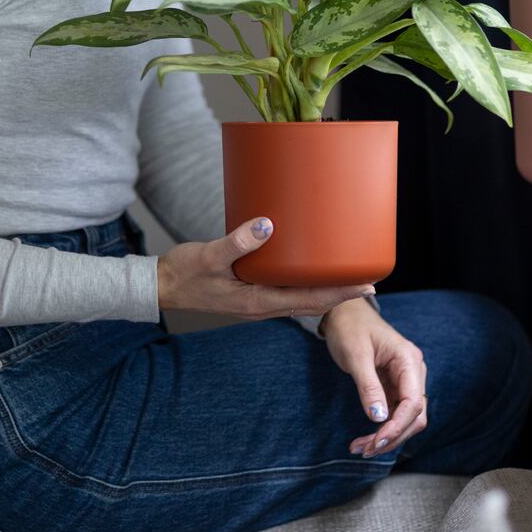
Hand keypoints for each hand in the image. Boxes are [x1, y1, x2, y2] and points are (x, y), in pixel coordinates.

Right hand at [157, 216, 376, 319]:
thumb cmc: (183, 272)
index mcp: (257, 301)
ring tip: (346, 277)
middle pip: (312, 303)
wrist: (161, 286)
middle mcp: (262, 305)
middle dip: (341, 294)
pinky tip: (308, 270)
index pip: (309, 301)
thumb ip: (237, 241)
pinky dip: (304, 284)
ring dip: (325, 291)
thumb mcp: (208, 255)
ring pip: (300, 300)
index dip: (340, 293)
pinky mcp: (249, 293)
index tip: (366, 285)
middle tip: (369, 281)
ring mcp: (256, 301)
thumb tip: (266, 225)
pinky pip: (285, 292)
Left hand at [321, 298, 427, 458]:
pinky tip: (365, 440)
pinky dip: (382, 429)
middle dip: (392, 436)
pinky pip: (395, 414)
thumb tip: (379, 418)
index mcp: (409, 359)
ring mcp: (405, 380)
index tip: (376, 441)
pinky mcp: (395, 387)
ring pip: (406, 419)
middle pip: (414, 416)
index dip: (397, 426)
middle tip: (364, 450)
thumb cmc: (350, 328)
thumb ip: (368, 386)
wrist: (343, 313)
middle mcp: (413, 371)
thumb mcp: (356, 355)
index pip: (413, 402)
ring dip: (387, 437)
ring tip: (361, 448)